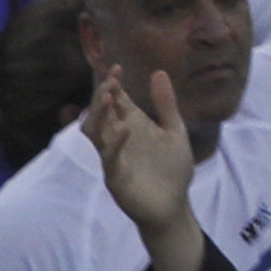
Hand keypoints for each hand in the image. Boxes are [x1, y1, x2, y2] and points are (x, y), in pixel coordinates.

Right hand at [84, 55, 199, 270]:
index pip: (117, 100)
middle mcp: (118, 138)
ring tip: (107, 97)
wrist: (174, 204)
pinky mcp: (116, 177)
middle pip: (102, 113)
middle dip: (103, 94)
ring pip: (96, 133)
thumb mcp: (174, 131)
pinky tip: (126, 129)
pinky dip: (116, 143)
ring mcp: (114, 157)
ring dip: (99, 115)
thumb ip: (166, 105)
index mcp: (132, 125)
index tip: (117, 66)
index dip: (113, 84)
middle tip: (110, 79)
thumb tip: (158, 71)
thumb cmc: (173, 167)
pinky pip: (110, 158)